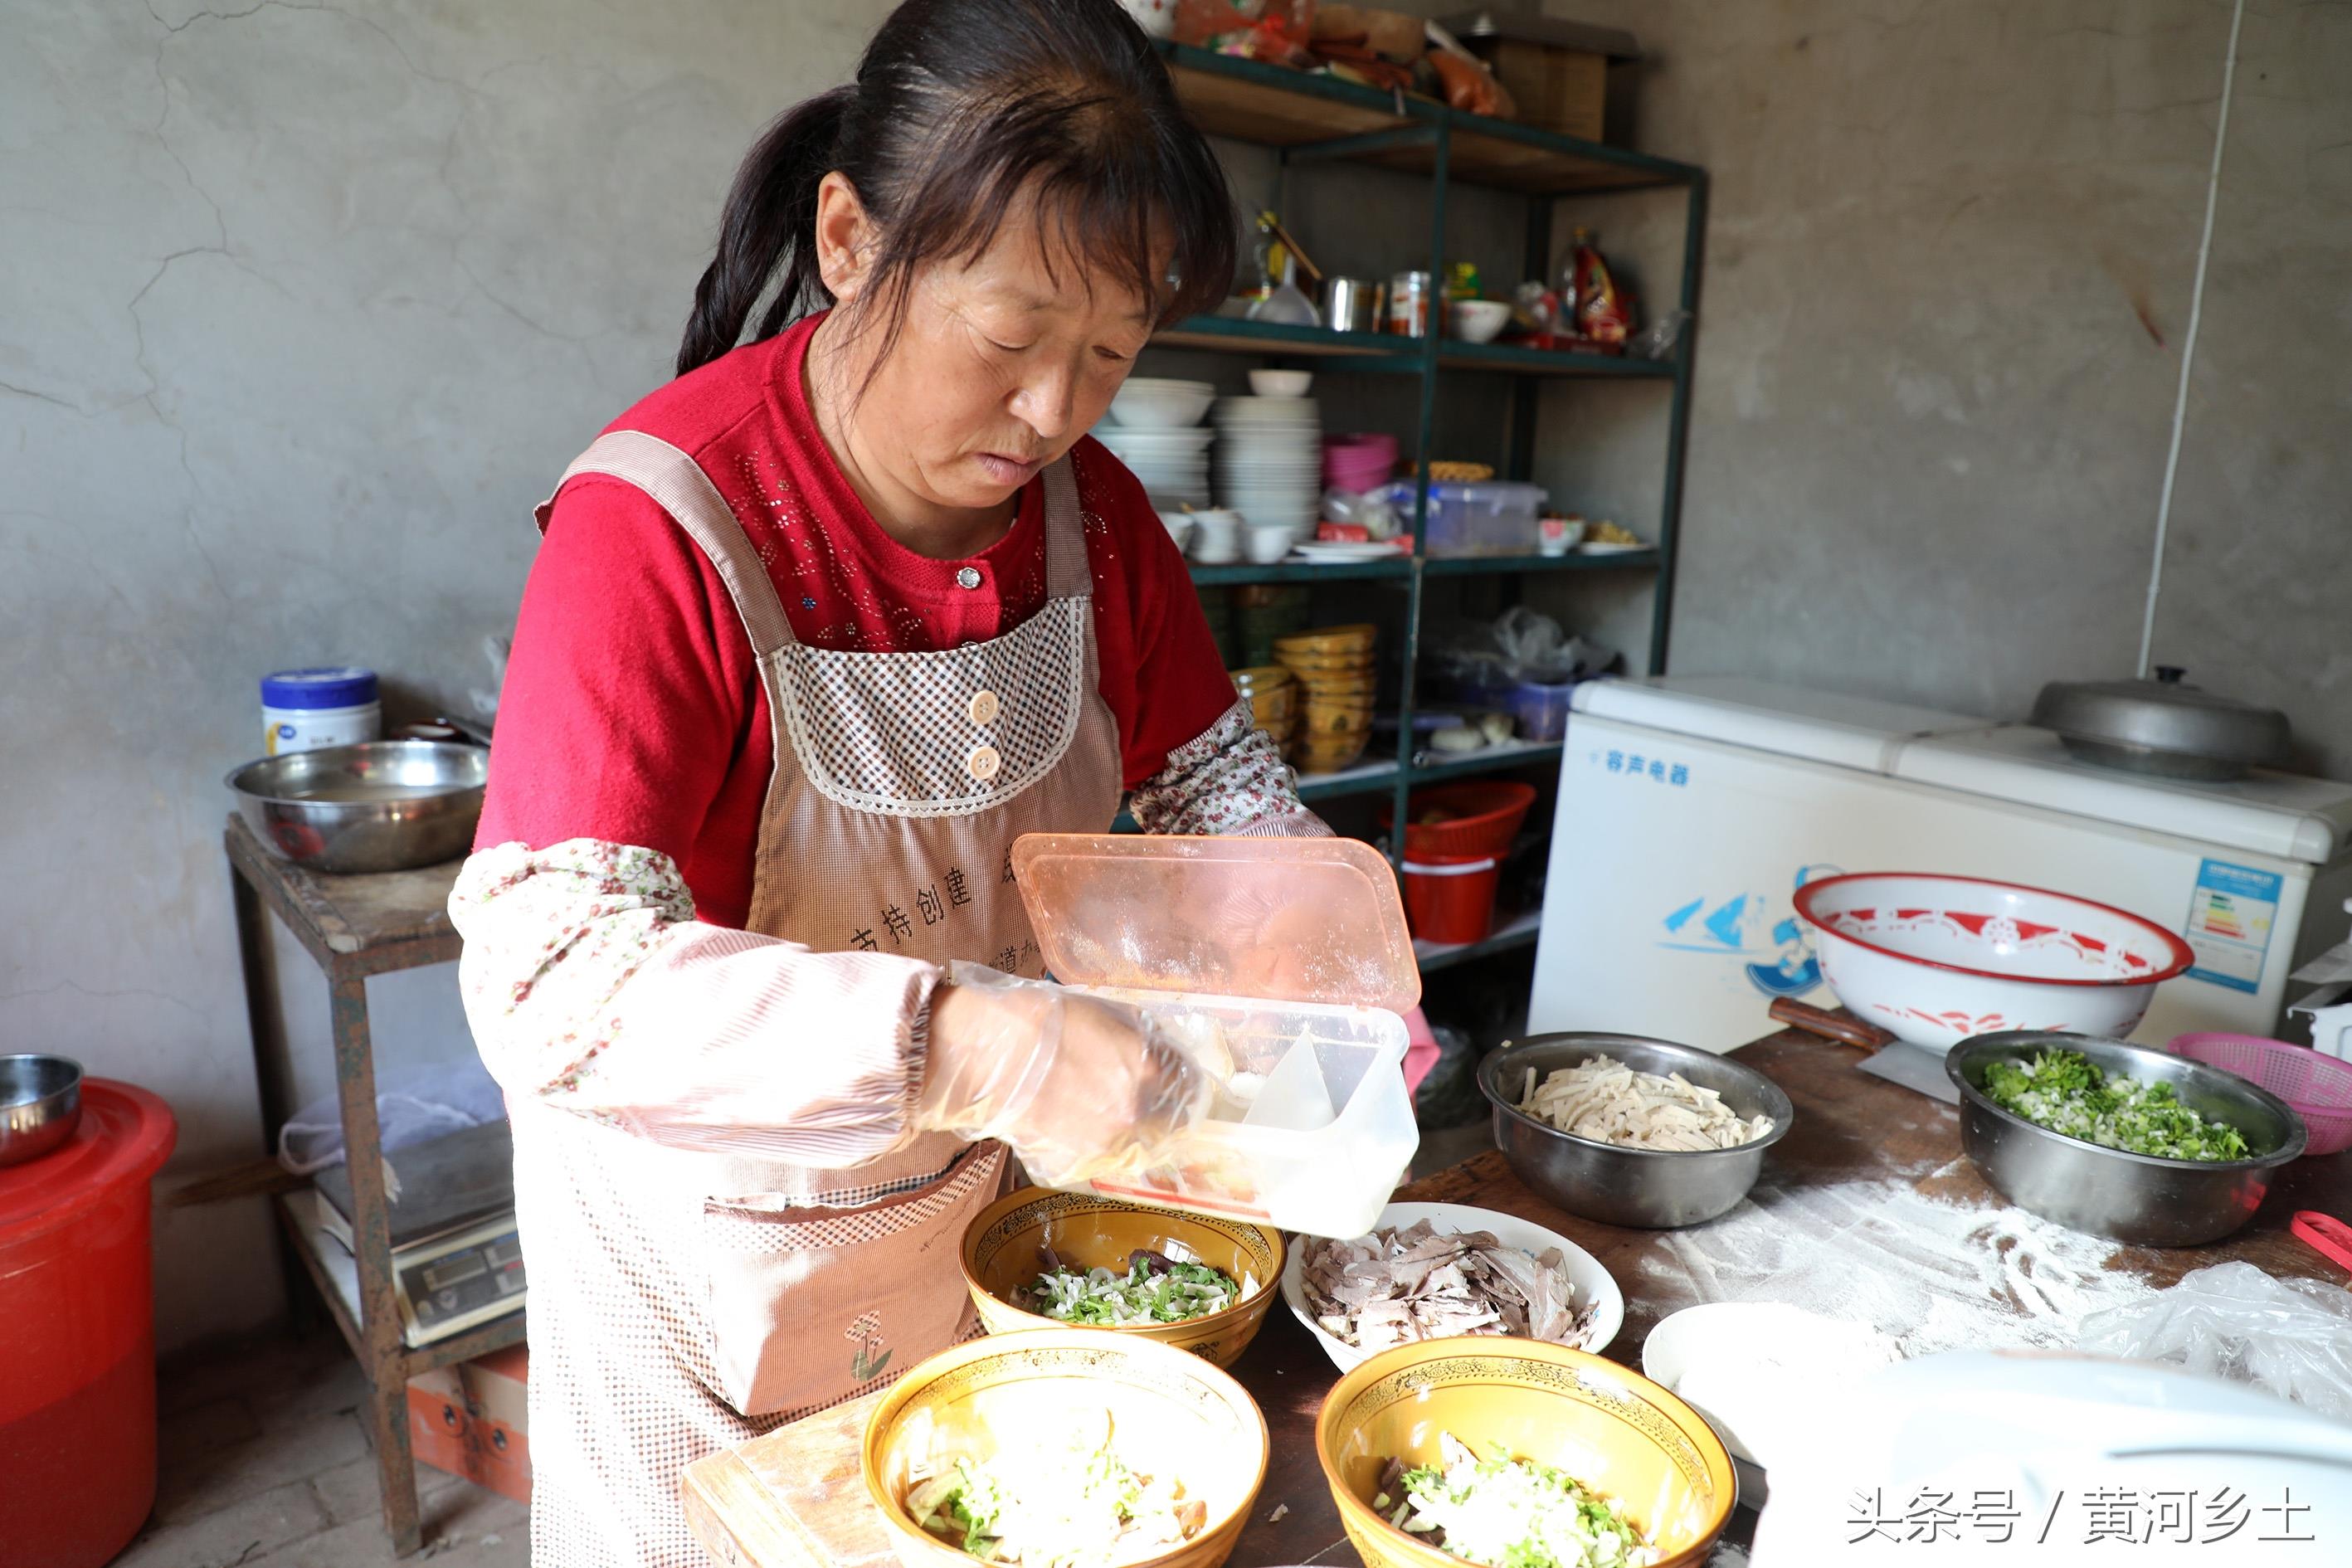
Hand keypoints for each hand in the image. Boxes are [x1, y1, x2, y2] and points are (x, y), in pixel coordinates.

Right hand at [917, 967, 1211, 1185]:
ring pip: (1135, 1150)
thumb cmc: (1042, 1020)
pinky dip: (1090, 1151)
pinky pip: (1096, 1163)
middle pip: (1170, 1125)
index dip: (1182, 1085)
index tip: (1175, 1085)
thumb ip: (1143, 1038)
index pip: (1190, 1086)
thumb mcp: (1107, 1012)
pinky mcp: (1075, 1165)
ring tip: (1098, 1118)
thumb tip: (1162, 1053)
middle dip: (1161, 1115)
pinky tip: (1069, 1128)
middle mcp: (1135, 1111)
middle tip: (1140, 1106)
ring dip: (1127, 1137)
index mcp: (1148, 1067)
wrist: (988, 1053)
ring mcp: (1105, 1144)